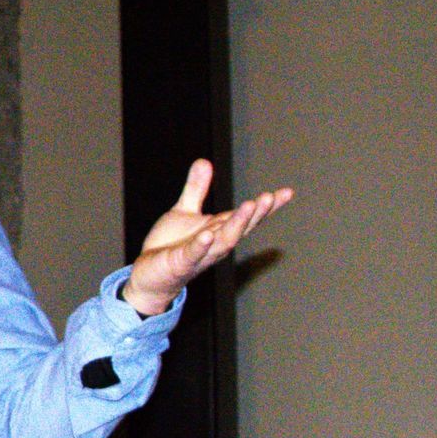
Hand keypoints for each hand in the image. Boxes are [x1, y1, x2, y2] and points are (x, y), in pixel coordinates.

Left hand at [123, 160, 294, 315]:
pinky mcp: (180, 262)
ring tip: (249, 205)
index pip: (248, 217)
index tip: (287, 192)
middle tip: (269, 197)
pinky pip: (193, 254)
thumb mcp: (184, 212)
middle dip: (255, 213)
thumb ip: (196, 189)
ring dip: (237, 224)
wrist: (150, 275)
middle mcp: (215, 242)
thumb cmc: (171, 246)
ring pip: (224, 241)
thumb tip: (205, 161)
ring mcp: (200, 254)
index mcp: (219, 229)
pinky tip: (207, 234)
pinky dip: (201, 245)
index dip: (267, 206)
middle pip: (241, 228)